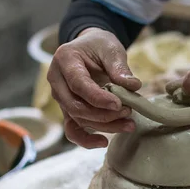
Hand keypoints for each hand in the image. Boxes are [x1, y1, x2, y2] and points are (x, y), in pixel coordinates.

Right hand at [47, 28, 141, 147]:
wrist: (91, 48)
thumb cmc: (100, 46)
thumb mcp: (111, 49)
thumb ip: (119, 67)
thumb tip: (132, 86)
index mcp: (65, 60)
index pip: (78, 84)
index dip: (98, 97)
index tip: (119, 104)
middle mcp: (57, 81)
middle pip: (75, 106)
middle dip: (103, 114)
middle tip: (128, 112)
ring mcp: (61, 97)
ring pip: (77, 119)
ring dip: (104, 126)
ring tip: (129, 124)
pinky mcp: (68, 109)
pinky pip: (72, 129)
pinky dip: (85, 140)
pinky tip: (103, 142)